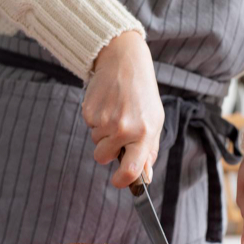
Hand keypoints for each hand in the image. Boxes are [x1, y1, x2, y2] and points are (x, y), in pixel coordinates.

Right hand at [83, 30, 163, 187]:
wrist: (124, 62)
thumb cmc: (142, 94)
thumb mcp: (154, 120)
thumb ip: (149, 150)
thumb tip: (144, 176)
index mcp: (144, 133)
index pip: (131, 169)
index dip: (122, 181)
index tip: (118, 181)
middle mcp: (124, 129)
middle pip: (103, 157)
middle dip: (107, 149)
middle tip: (118, 131)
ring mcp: (105, 120)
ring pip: (95, 142)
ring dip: (103, 132)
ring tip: (115, 111)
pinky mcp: (90, 111)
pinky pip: (89, 127)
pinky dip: (96, 119)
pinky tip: (107, 104)